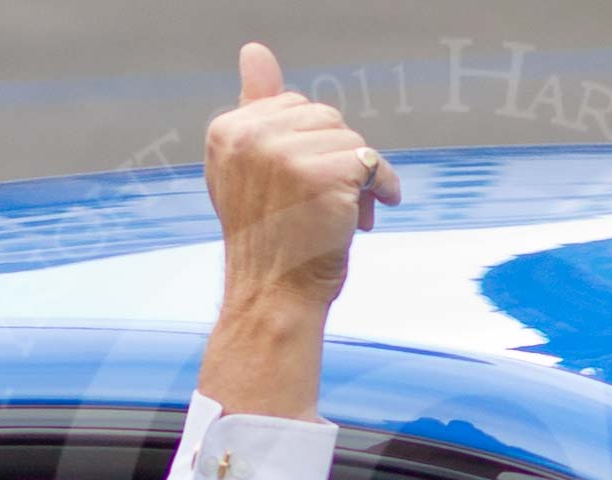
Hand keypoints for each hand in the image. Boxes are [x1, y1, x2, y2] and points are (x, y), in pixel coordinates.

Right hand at [196, 42, 399, 419]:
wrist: (274, 297)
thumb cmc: (268, 240)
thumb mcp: (250, 169)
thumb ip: (255, 107)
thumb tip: (255, 50)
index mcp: (228, 130)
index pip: (293, 106)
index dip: (309, 148)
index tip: (299, 189)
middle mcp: (251, 137)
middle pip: (326, 117)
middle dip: (336, 158)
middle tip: (322, 204)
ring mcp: (287, 155)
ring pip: (353, 140)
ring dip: (358, 177)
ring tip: (339, 214)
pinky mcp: (324, 175)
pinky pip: (374, 163)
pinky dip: (382, 187)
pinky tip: (371, 211)